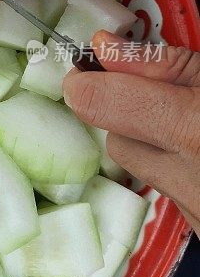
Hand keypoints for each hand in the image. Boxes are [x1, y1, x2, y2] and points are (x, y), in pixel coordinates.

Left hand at [63, 31, 199, 237]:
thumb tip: (102, 48)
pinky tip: (196, 152)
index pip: (99, 106)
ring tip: (187, 122)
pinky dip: (173, 167)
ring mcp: (193, 211)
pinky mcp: (197, 228)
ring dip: (152, 142)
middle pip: (115, 142)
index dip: (87, 80)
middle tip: (159, 93)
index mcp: (193, 130)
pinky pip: (165, 190)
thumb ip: (162, 64)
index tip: (91, 64)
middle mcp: (187, 180)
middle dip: (129, 113)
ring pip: (137, 168)